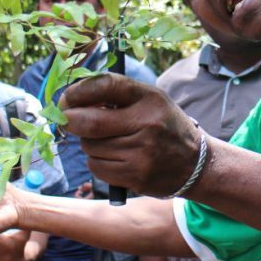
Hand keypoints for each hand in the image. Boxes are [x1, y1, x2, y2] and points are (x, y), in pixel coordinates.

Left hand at [60, 74, 201, 197]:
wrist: (195, 163)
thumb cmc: (163, 125)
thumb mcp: (149, 100)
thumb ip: (116, 96)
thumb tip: (71, 101)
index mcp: (150, 98)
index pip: (106, 85)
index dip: (78, 91)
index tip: (66, 98)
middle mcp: (147, 123)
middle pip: (90, 122)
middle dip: (70, 120)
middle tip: (66, 119)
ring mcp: (142, 152)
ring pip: (90, 146)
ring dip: (88, 143)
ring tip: (105, 140)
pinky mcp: (136, 176)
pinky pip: (96, 167)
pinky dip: (96, 161)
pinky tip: (112, 157)